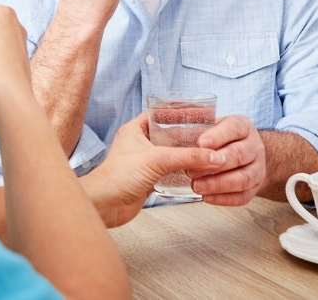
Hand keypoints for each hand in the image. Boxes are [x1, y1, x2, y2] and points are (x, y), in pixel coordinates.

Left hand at [84, 113, 223, 226]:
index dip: (180, 112)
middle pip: (171, 134)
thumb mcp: (156, 160)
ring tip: (211, 154)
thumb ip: (186, 156)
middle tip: (212, 137)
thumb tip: (213, 156)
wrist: (105, 205)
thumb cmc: (118, 177)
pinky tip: (200, 171)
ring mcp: (146, 161)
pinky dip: (185, 171)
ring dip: (189, 155)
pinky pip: (172, 171)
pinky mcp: (150, 178)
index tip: (201, 113)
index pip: (161, 114)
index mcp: (136, 129)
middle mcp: (141, 142)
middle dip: (190, 136)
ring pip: (173, 153)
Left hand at [189, 115, 266, 205]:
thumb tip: (159, 112)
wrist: (244, 155)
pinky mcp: (254, 188)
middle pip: (238, 155)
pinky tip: (206, 197)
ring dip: (218, 184)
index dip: (218, 136)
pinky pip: (243, 196)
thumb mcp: (209, 122)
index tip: (200, 143)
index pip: (234, 128)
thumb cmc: (218, 137)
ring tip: (196, 186)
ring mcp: (257, 168)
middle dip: (214, 164)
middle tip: (191, 170)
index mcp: (242, 126)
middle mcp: (254, 146)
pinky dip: (224, 198)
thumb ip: (189, 119)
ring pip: (243, 178)